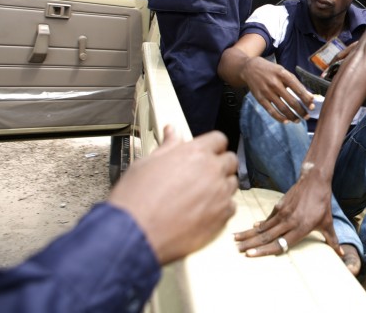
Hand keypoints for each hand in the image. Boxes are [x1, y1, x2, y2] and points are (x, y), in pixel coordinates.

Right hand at [109, 127, 237, 264]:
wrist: (134, 234)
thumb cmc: (135, 198)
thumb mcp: (146, 163)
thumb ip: (167, 147)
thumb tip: (172, 131)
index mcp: (196, 153)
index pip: (219, 139)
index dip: (212, 146)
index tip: (205, 154)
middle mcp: (212, 170)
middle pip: (230, 160)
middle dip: (219, 165)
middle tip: (202, 175)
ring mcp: (220, 194)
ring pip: (232, 183)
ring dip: (221, 186)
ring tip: (199, 196)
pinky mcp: (221, 216)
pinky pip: (231, 206)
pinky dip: (221, 208)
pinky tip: (203, 213)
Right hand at [234, 164, 339, 257]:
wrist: (315, 181)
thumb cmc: (322, 204)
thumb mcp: (327, 223)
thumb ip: (332, 240)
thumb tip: (341, 254)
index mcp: (300, 229)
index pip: (279, 244)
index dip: (264, 251)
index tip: (250, 255)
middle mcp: (289, 222)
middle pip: (266, 236)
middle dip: (250, 244)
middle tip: (236, 250)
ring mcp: (283, 213)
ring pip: (263, 227)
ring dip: (249, 233)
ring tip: (236, 239)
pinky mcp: (280, 205)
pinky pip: (268, 218)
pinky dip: (259, 224)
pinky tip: (252, 228)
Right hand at [242, 57, 316, 122]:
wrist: (250, 68)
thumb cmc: (271, 71)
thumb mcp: (284, 72)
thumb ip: (295, 83)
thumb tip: (308, 96)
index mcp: (283, 74)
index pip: (298, 89)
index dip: (306, 99)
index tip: (312, 106)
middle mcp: (275, 83)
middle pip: (291, 101)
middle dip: (301, 110)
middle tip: (307, 116)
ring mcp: (266, 92)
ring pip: (282, 108)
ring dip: (292, 116)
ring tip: (298, 120)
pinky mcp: (260, 99)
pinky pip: (271, 111)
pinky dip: (279, 118)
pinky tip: (286, 121)